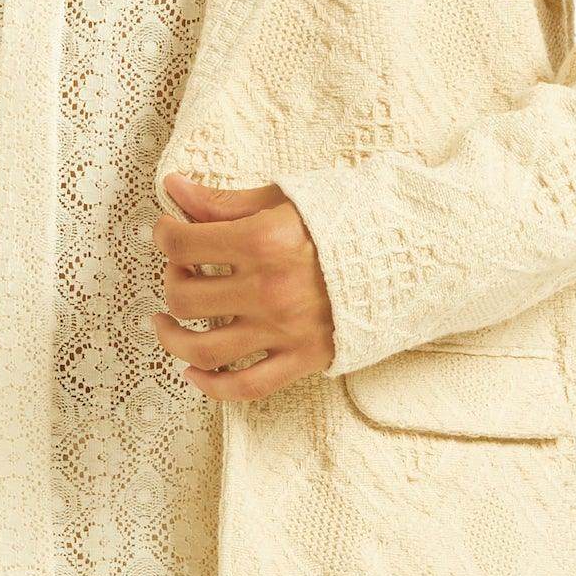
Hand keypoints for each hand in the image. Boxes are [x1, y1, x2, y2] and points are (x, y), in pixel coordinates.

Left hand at [148, 176, 335, 397]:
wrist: (411, 254)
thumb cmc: (348, 221)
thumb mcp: (284, 199)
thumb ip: (224, 202)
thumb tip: (174, 189)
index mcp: (264, 240)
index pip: (182, 243)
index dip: (164, 234)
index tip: (169, 231)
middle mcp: (270, 289)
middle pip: (184, 297)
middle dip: (171, 280)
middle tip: (181, 270)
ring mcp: (285, 330)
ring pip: (203, 349)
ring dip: (172, 338)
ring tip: (165, 323)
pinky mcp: (303, 359)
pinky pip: (245, 386)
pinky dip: (211, 385)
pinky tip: (194, 372)